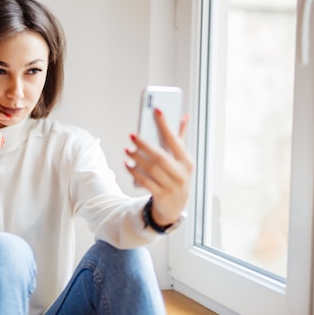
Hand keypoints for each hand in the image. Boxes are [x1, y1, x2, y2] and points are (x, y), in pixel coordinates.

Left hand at [124, 109, 194, 225]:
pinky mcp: (162, 195)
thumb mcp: (180, 158)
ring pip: (152, 169)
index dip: (165, 124)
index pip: (175, 139)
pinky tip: (127, 164)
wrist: (176, 205)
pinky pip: (146, 182)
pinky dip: (135, 173)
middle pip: (160, 156)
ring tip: (127, 150)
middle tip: (131, 136)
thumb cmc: (176, 175)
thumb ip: (180, 138)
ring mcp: (172, 185)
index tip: (156, 109)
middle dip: (144, 145)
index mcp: (186, 160)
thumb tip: (184, 116)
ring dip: (137, 158)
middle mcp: (181, 173)